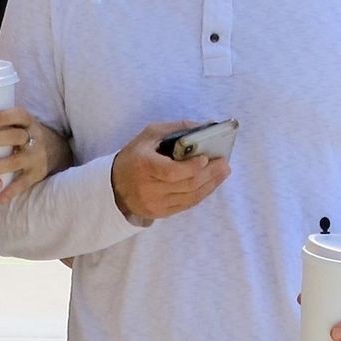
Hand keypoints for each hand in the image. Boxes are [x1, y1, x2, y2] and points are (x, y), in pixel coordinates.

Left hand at [0, 109, 70, 203]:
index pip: (19, 115)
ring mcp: (36, 157)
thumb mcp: (21, 124)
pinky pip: (23, 183)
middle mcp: (35, 138)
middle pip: (16, 137)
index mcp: (29, 123)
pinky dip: (11, 191)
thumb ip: (4, 122)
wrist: (57, 151)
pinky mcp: (37, 174)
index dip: (4, 116)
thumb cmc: (26, 135)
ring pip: (17, 160)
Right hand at [110, 121, 229, 222]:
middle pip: (186, 185)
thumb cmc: (135, 156)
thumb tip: (205, 126)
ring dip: (210, 185)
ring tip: (223, 173)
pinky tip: (211, 184)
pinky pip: (186, 205)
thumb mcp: (149, 135)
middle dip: (209, 174)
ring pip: (190, 197)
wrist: (115, 186)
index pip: (172, 172)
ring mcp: (155, 204)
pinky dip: (201, 194)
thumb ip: (176, 129)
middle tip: (224, 164)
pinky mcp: (160, 213)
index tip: (206, 158)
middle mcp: (148, 188)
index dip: (192, 167)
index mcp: (144, 166)